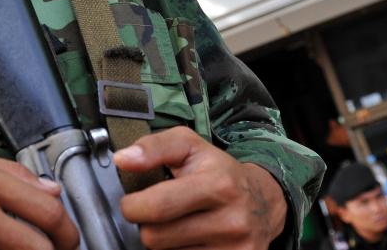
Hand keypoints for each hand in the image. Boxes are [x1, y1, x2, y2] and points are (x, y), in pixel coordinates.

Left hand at [114, 126, 286, 249]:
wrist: (263, 200)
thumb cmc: (218, 171)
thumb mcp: (189, 146)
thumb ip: (154, 147)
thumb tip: (122, 159)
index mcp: (218, 185)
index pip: (157, 208)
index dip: (133, 207)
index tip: (132, 202)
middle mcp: (231, 221)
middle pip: (155, 239)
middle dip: (148, 226)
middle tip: (158, 214)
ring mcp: (235, 249)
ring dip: (166, 243)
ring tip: (179, 225)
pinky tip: (190, 240)